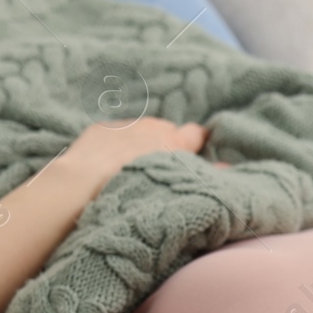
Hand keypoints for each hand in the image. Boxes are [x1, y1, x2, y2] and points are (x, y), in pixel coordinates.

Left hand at [62, 118, 210, 191]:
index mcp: (175, 139)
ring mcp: (125, 124)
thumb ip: (206, 175)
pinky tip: (111, 160)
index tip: (196, 155)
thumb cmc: (136, 188)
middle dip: (167, 144)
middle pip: (168, 130)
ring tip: (135, 165)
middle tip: (162, 168)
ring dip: (142, 142)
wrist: (84, 185)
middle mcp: (152, 126)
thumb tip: (228, 168)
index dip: (198, 143)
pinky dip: (118, 142)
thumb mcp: (177, 185)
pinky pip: (117, 131)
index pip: (197, 133)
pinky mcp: (100, 128)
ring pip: (142, 130)